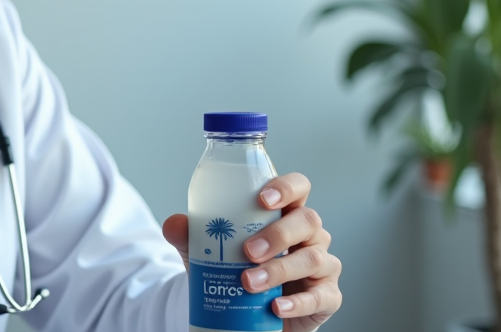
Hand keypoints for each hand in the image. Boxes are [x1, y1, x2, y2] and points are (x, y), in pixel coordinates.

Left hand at [161, 172, 341, 330]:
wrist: (250, 313)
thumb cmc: (237, 270)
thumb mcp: (212, 251)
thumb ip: (193, 235)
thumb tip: (173, 224)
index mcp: (286, 213)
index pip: (298, 188)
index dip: (286, 187)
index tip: (262, 198)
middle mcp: (309, 234)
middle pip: (308, 220)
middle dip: (277, 234)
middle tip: (247, 251)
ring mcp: (322, 264)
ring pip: (312, 258)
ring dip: (278, 270)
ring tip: (248, 283)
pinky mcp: (326, 296)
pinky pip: (321, 296)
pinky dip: (297, 303)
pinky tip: (275, 307)